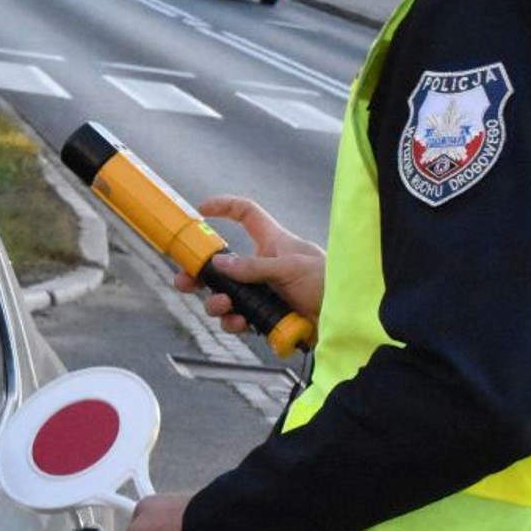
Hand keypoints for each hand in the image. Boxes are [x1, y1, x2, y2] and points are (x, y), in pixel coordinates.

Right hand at [175, 195, 325, 335]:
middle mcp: (263, 267)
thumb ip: (255, 266)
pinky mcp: (267, 317)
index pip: (246, 215)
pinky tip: (239, 323)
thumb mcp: (292, 267)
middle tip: (183, 282)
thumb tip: (220, 264)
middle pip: (222, 266)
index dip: (225, 207)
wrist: (348, 319)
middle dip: (199, 275)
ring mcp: (263, 293)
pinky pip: (240, 319)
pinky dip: (235, 322)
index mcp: (272, 243)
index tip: (201, 210)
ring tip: (223, 306)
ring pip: (226, 296)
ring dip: (216, 303)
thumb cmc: (329, 282)